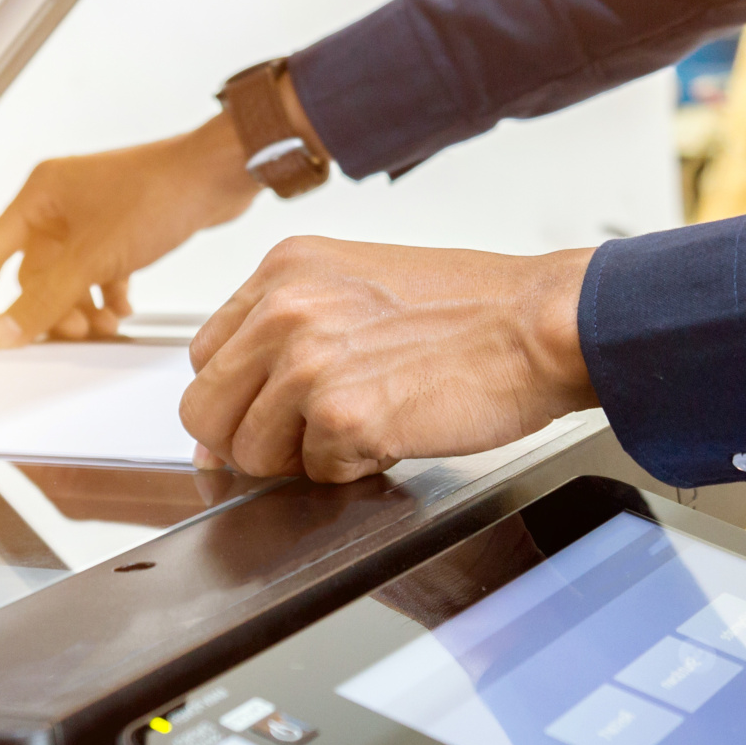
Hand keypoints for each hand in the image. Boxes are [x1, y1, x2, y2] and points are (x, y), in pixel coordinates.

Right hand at [0, 112, 262, 345]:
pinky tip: (122, 307)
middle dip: (51, 309)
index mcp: (39, 196)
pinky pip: (97, 270)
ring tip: (103, 324)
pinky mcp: (120, 227)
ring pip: (68, 276)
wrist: (219, 174)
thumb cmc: (159, 193)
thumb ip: (46, 299)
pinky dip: (106, 293)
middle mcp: (59, 203)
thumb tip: (5, 332)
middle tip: (71, 333)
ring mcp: (90, 215)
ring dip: (81, 306)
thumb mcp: (94, 257)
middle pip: (33, 272)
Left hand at [182, 237, 597, 482]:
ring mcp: (307, 362)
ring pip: (250, 453)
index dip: (234, 399)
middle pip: (205, 410)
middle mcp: (284, 309)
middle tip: (307, 440)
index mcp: (283, 270)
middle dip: (252, 440)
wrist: (540, 323)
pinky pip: (316, 473)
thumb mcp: (355, 287)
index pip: (206, 357)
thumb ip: (286, 333)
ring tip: (364, 425)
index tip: (264, 415)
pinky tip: (396, 431)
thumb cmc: (469, 308)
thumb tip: (231, 415)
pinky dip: (354, 468)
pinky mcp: (341, 414)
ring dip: (305, 457)